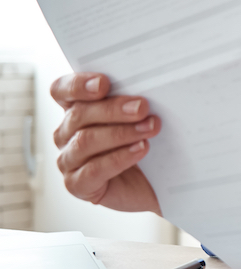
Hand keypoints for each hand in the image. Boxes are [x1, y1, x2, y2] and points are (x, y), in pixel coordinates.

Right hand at [51, 73, 161, 214]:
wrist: (152, 183)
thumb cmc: (142, 143)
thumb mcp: (137, 118)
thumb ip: (132, 101)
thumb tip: (143, 91)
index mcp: (75, 110)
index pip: (61, 90)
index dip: (78, 85)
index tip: (104, 83)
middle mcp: (66, 134)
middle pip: (79, 114)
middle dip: (113, 109)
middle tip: (142, 107)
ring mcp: (68, 160)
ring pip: (86, 141)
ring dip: (121, 133)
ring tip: (150, 128)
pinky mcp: (77, 185)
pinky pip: (93, 170)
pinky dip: (120, 158)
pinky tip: (140, 149)